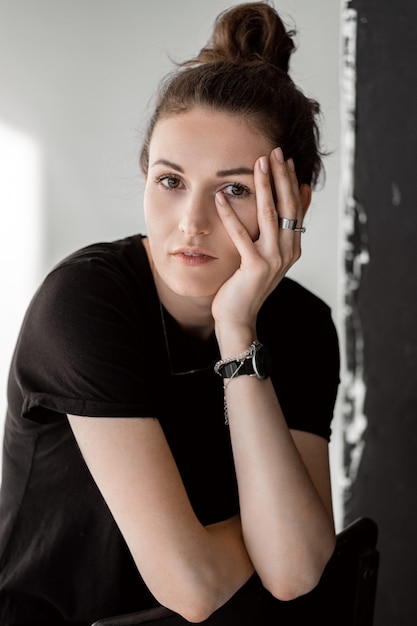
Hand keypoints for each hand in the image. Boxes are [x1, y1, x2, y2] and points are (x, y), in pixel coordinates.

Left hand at [212, 147, 309, 344]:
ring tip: (258, 163)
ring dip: (264, 186)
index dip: (291, 182)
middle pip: (287, 206)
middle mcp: (288, 251)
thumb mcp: (266, 256)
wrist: (238, 318)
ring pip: (270, 215)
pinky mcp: (254, 267)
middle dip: (281, 176)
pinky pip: (242, 235)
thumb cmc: (247, 285)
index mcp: (292, 247)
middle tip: (275, 151)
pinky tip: (221, 197)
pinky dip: (231, 215)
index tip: (286, 159)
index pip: (295, 207)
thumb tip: (292, 203)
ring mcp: (273, 259)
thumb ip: (276, 233)